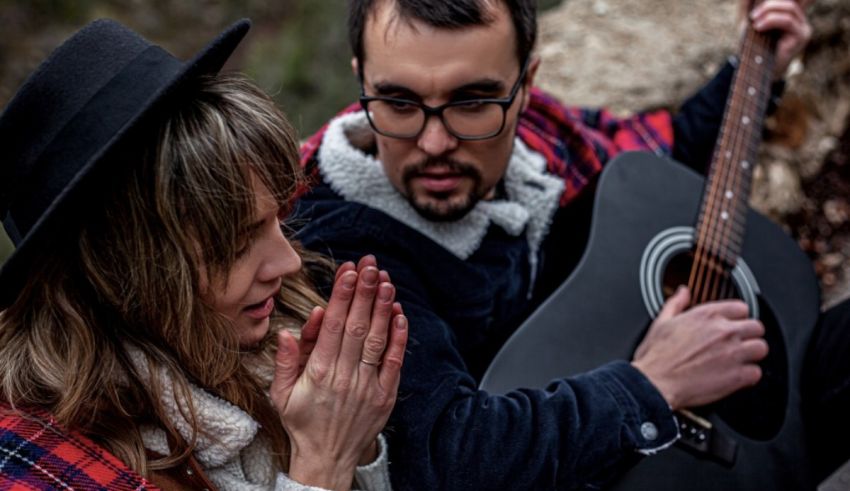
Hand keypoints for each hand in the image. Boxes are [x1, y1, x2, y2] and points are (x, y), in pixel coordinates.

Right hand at [270, 255, 407, 489]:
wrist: (327, 459)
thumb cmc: (302, 421)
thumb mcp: (280, 394)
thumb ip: (284, 361)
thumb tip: (289, 330)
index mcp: (317, 373)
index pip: (332, 327)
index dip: (341, 296)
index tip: (348, 271)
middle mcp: (344, 377)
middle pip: (356, 326)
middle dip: (364, 292)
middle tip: (370, 264)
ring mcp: (367, 387)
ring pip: (376, 340)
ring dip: (382, 308)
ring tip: (385, 280)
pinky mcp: (385, 396)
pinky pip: (394, 362)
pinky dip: (398, 337)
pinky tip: (399, 314)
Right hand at [631, 287, 768, 409]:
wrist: (655, 384)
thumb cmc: (655, 357)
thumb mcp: (661, 322)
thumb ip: (676, 303)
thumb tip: (683, 292)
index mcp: (707, 315)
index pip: (742, 308)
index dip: (737, 317)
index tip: (732, 325)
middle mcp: (724, 331)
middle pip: (757, 327)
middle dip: (748, 335)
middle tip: (737, 344)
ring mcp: (733, 354)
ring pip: (761, 348)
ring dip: (752, 355)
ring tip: (739, 360)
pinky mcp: (738, 377)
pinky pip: (756, 373)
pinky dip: (748, 376)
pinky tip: (736, 377)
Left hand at [742, 0, 812, 78]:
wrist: (757, 72)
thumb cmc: (753, 46)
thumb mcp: (748, 22)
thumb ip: (748, 6)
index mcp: (790, 14)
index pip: (794, 0)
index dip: (777, 1)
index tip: (759, 7)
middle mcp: (800, 19)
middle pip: (789, 0)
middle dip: (768, 4)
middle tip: (752, 16)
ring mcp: (803, 27)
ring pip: (789, 8)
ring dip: (768, 11)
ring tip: (753, 21)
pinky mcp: (801, 36)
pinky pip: (788, 21)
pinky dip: (771, 20)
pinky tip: (758, 27)